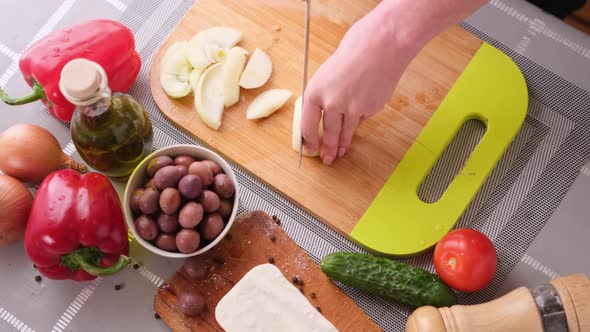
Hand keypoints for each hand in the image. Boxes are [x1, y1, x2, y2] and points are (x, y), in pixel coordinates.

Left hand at [300, 12, 413, 164]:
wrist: (382, 45)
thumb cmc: (355, 51)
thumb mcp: (328, 73)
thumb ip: (324, 94)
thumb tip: (324, 114)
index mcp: (315, 91)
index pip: (307, 125)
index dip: (309, 141)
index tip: (310, 149)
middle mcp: (332, 103)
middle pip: (328, 133)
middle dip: (327, 149)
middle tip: (326, 159)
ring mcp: (353, 109)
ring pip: (345, 133)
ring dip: (342, 145)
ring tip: (339, 153)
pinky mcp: (370, 110)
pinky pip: (362, 120)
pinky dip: (359, 122)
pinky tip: (358, 122)